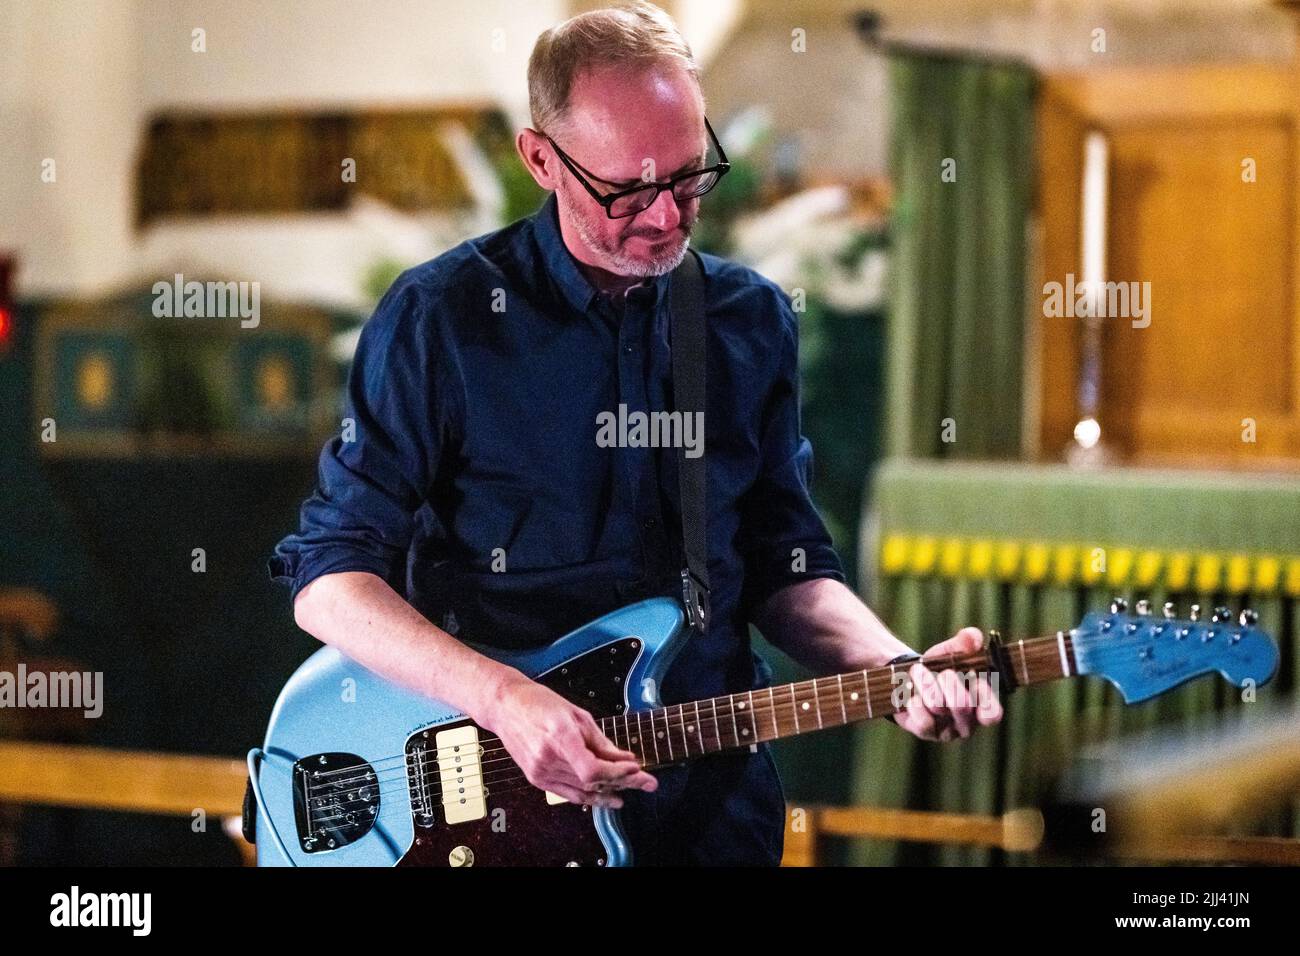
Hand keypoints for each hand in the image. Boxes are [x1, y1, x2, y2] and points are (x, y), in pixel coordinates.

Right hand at [478, 672, 657, 808]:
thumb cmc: (539, 704)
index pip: (593, 769)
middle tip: (647, 783)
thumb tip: (624, 758)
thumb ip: (600, 741)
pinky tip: (604, 796)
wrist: (506, 707)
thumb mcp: (576, 714)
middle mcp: (548, 757)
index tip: (636, 769)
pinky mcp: (536, 778)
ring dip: (608, 793)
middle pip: (591, 782)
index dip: (617, 773)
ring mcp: (540, 771)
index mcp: (560, 736)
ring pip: (581, 791)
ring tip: (629, 792)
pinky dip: (587, 796)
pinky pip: (567, 794)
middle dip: (623, 783)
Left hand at [890, 627, 1003, 741]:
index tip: (973, 676)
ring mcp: (947, 730)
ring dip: (926, 682)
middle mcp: (967, 722)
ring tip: (919, 671)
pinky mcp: (926, 732)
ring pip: (938, 707)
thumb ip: (965, 642)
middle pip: (961, 705)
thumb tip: (974, 637)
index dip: (983, 696)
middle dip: (948, 680)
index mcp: (981, 705)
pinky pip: (922, 720)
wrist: (909, 678)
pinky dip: (915, 700)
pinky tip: (912, 694)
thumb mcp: (952, 652)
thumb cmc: (939, 667)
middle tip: (942, 671)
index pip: (992, 714)